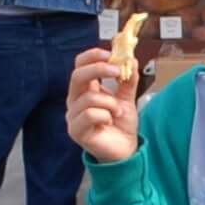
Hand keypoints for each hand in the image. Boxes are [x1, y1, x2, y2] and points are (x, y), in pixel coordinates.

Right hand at [65, 45, 140, 164]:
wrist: (124, 150)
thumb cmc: (121, 124)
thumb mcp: (127, 98)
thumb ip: (128, 80)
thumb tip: (132, 59)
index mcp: (84, 89)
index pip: (80, 65)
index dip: (93, 56)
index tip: (112, 54)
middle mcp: (75, 100)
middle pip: (77, 75)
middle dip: (99, 70)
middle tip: (118, 71)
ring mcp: (73, 116)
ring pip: (89, 98)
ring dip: (110, 103)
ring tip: (117, 111)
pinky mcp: (76, 130)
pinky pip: (90, 115)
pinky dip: (105, 115)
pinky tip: (109, 122)